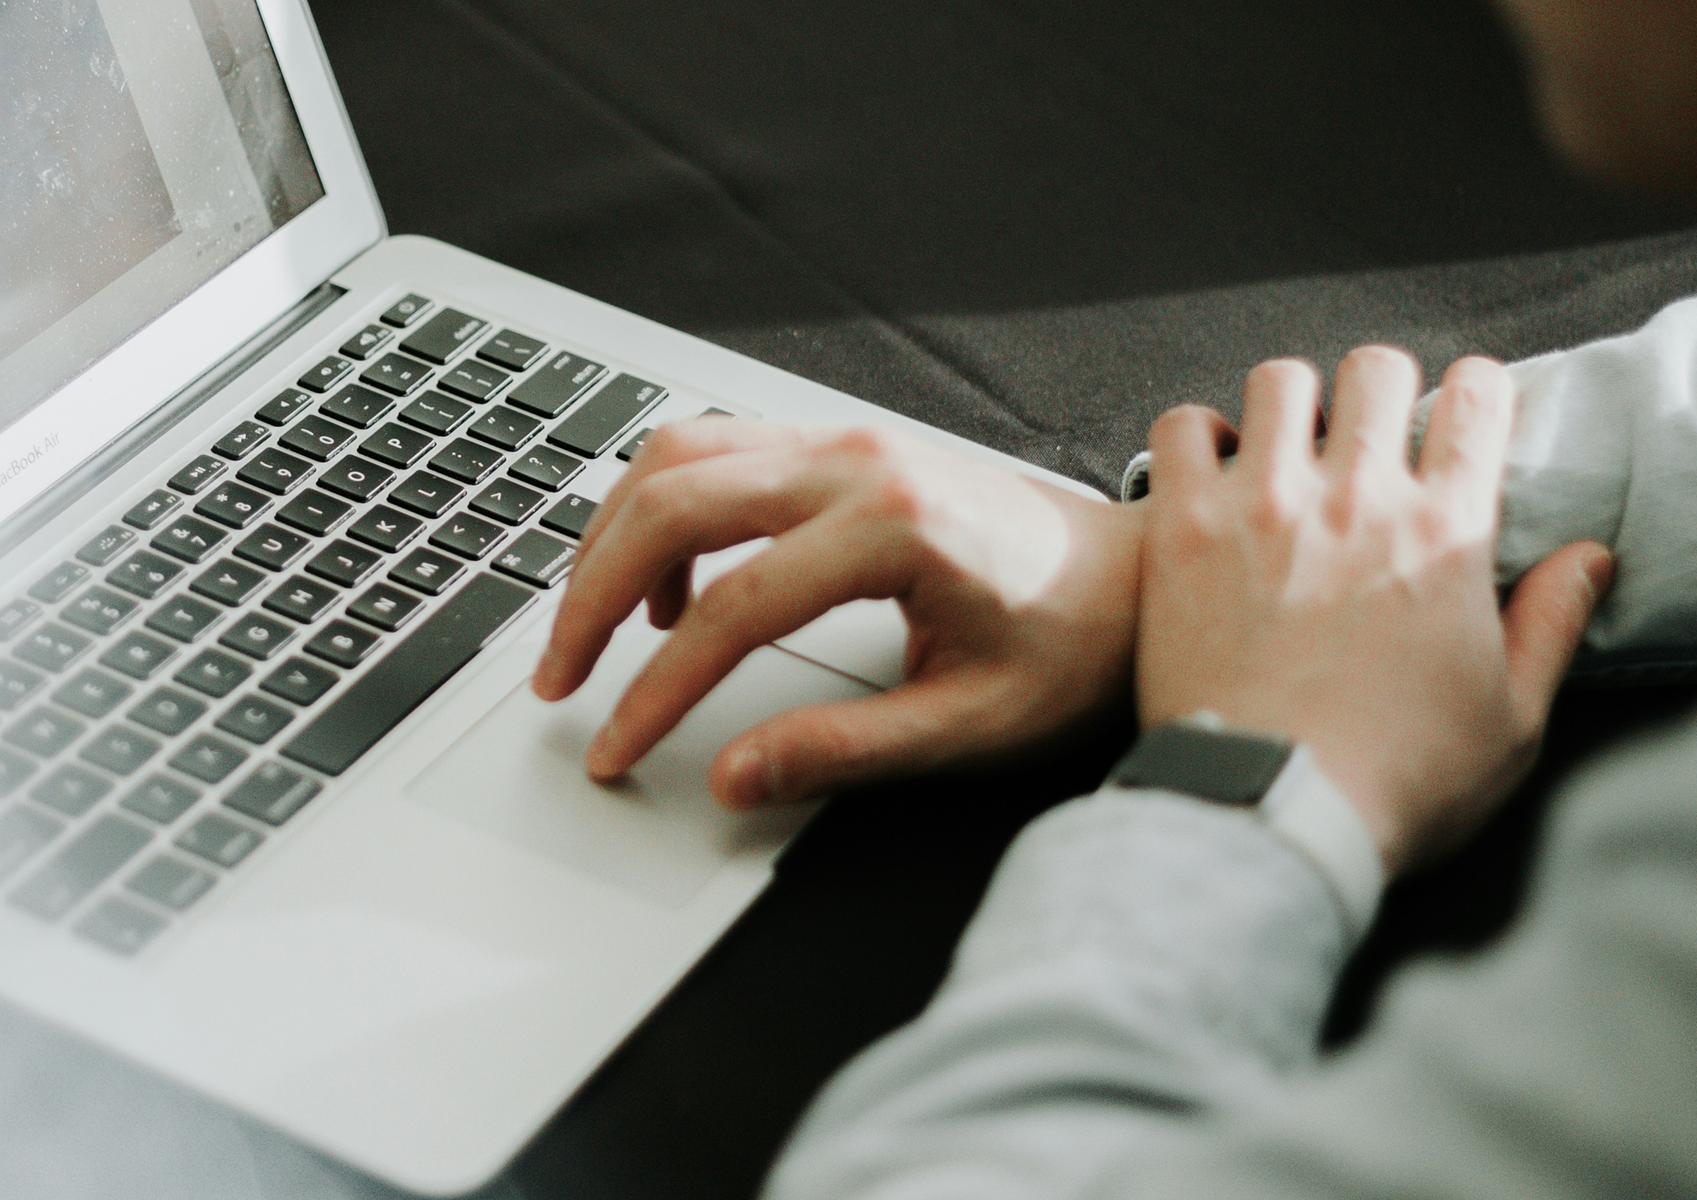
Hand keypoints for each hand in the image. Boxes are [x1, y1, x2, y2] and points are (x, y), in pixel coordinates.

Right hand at [531, 418, 1143, 808]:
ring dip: (612, 539)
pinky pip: (712, 449)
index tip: (616, 748)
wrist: (1136, 577)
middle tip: (560, 681)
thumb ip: (845, 752)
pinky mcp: (836, 441)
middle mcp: (859, 459)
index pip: (730, 610)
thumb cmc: (1072, 644)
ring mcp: (843, 437)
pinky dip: (660, 509)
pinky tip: (669, 589)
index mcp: (896, 527)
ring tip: (594, 634)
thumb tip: (735, 779)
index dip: (656, 691)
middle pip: (672, 504)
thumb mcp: (969, 722)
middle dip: (591, 598)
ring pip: (675, 457)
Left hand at [1137, 349, 1611, 870]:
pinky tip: (1213, 471)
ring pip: (1280, 380)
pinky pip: (1182, 428)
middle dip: (1382, 389)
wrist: (1269, 813)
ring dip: (1292, 404)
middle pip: (1377, 368)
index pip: (1478, 399)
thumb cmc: (1394, 783)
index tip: (1466, 414)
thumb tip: (1591, 557)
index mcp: (1447, 532)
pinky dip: (1199, 435)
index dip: (1478, 392)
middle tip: (1372, 435)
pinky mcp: (1182, 529)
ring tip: (1290, 445)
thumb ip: (1553, 624)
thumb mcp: (1511, 719)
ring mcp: (1262, 505)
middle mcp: (1357, 498)